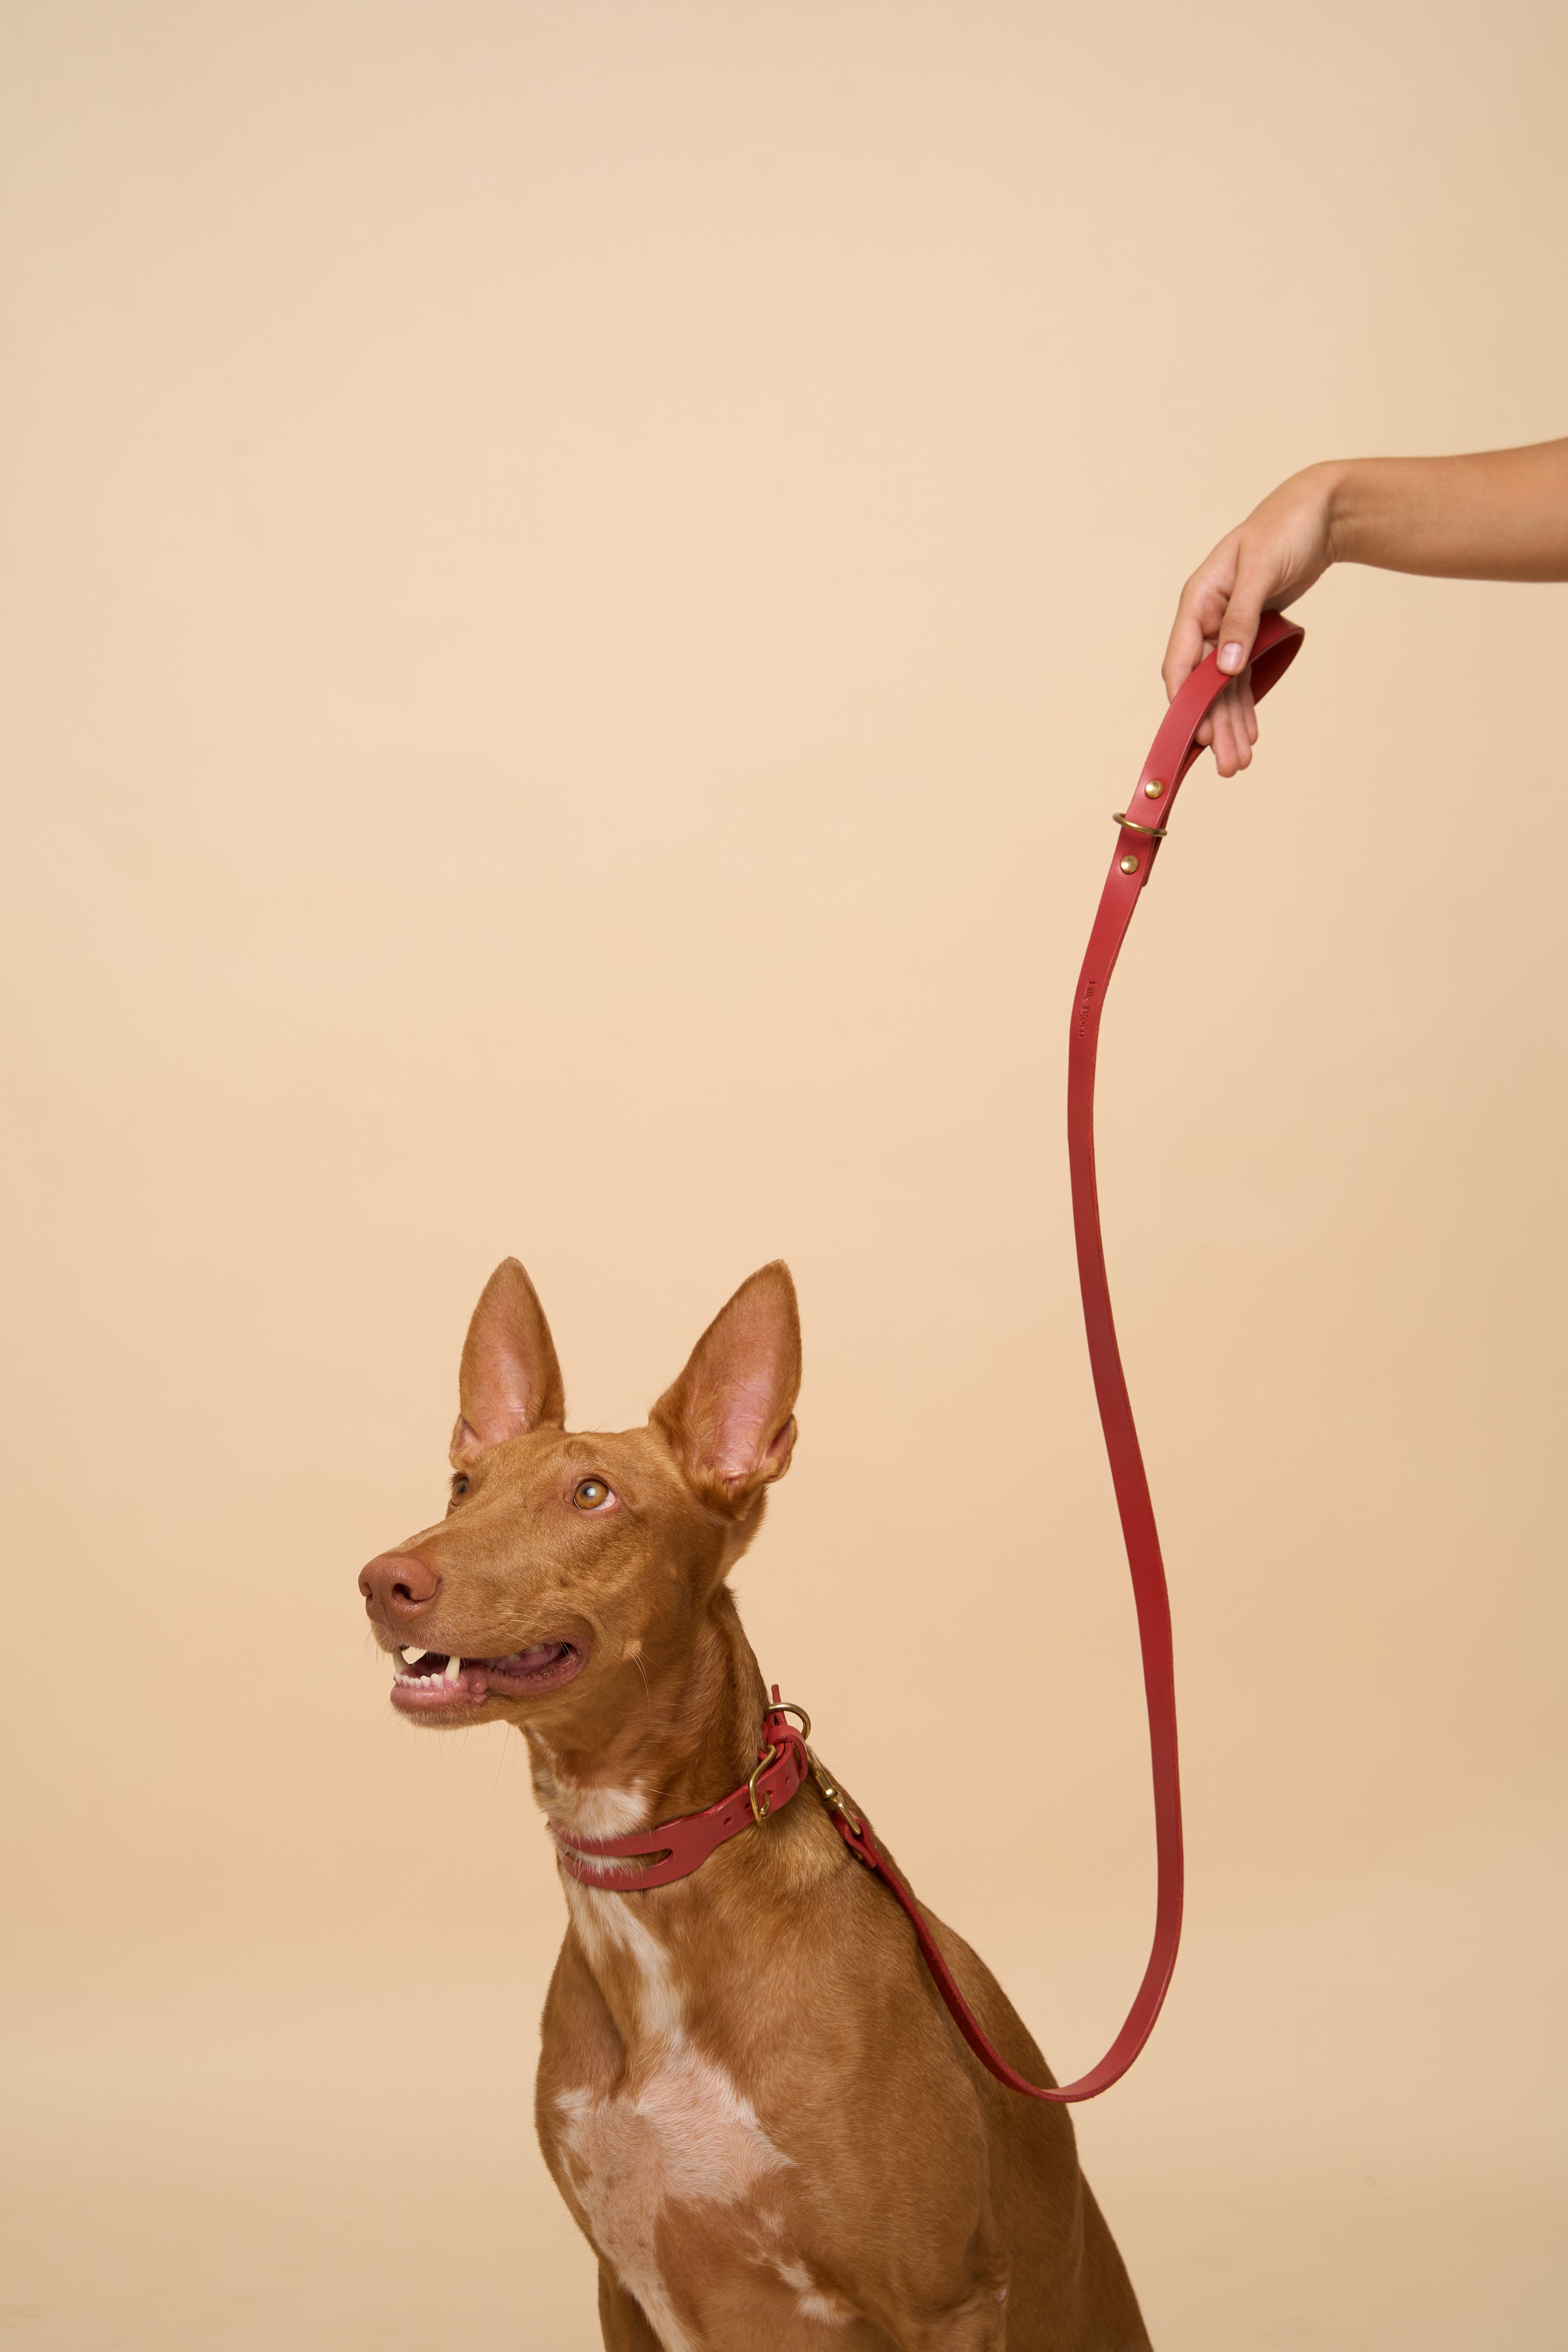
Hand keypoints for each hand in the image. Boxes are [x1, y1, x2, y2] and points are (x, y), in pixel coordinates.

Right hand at [1162, 464, 1339, 774]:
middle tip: (1227, 765)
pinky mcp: (1250, 635)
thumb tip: (1227, 667)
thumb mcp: (1261, 570)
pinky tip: (1250, 733)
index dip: (1186, 701)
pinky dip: (1246, 706)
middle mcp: (1207, 619)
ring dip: (1230, 724)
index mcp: (1198, 601)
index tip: (1196, 735)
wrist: (1320, 513)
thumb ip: (1242, 619)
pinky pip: (1242, 679)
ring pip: (1223, 688)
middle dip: (1213, 725)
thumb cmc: (1285, 529)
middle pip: (1203, 684)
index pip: (1181, 661)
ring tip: (1240, 762)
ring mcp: (1227, 629)